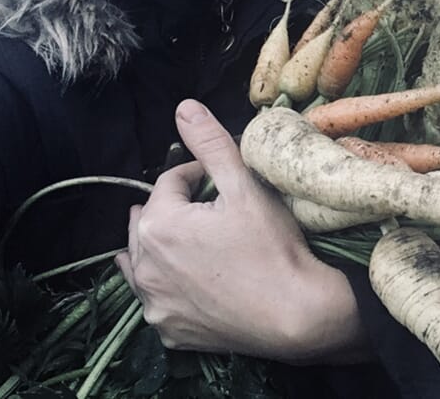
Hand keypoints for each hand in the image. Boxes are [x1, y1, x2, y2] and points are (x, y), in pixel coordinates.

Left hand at [116, 99, 367, 361]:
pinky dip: (167, 287)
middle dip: (173, 209)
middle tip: (204, 207)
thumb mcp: (245, 187)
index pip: (170, 183)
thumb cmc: (272, 247)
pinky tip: (183, 283)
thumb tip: (184, 107)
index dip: (196, 175)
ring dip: (158, 247)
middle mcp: (144, 266)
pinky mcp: (169, 331)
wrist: (296, 315)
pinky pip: (158, 301)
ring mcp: (155, 304)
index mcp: (158, 224)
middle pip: (148, 222)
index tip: (223, 178)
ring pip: (143, 264)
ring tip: (176, 239)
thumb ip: (211, 145)